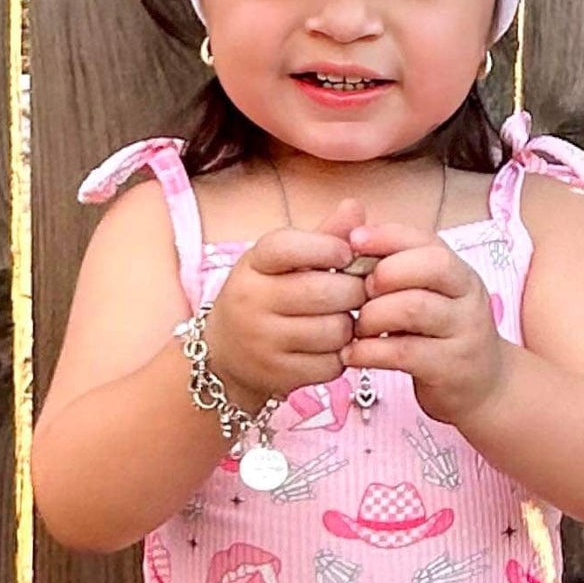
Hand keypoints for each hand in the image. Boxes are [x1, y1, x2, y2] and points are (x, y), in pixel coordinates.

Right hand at [202, 196, 375, 406]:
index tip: (347, 253)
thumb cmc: (266, 296)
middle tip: (359, 291)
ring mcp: (262, 341)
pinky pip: (331, 364)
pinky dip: (342, 356)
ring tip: (345, 319)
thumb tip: (356, 207)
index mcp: (253, 264)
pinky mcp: (277, 375)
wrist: (224, 354)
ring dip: (351, 325)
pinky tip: (333, 346)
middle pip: (326, 292)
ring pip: (334, 331)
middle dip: (355, 291)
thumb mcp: (284, 262)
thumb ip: (323, 235)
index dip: (328, 247)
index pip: (289, 246)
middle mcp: (251, 301)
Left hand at [341, 217, 509, 428]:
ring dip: (373, 314)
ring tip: (355, 327)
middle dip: (385, 273)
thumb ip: (395, 270)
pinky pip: (405, 352)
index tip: (353, 241)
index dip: (388, 236)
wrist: (483, 388)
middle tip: (359, 293)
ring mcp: (464, 332)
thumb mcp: (425, 298)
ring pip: (415, 307)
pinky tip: (352, 355)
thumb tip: (350, 236)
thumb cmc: (439, 337)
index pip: (427, 240)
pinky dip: (369, 352)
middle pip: (431, 266)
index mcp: (458, 273)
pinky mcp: (452, 368)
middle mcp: (468, 297)